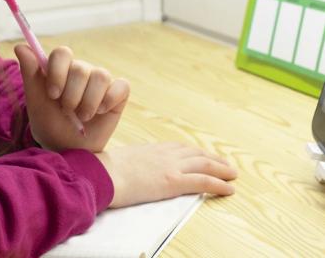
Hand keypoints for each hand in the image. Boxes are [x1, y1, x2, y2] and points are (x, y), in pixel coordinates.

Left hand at [14, 44, 129, 152]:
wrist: (70, 150)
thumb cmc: (51, 125)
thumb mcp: (36, 102)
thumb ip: (29, 73)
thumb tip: (20, 46)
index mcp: (61, 69)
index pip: (62, 53)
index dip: (58, 72)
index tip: (52, 95)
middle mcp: (82, 71)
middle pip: (80, 68)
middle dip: (71, 96)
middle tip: (67, 111)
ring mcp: (100, 81)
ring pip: (101, 76)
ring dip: (89, 102)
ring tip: (82, 117)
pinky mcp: (118, 93)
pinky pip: (121, 86)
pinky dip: (109, 100)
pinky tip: (101, 111)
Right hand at [94, 142, 237, 207]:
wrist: (102, 173)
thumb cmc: (106, 169)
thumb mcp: (122, 159)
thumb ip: (133, 161)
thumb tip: (130, 167)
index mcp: (151, 148)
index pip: (178, 147)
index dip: (193, 151)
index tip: (202, 154)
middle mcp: (164, 154)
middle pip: (194, 153)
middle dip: (212, 158)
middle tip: (225, 163)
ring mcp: (169, 166)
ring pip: (203, 164)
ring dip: (221, 169)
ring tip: (232, 173)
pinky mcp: (172, 181)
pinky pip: (202, 181)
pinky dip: (218, 184)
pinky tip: (228, 188)